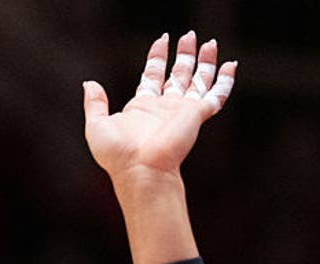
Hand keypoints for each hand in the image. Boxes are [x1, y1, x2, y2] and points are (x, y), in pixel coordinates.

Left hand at [82, 31, 235, 187]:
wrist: (141, 170)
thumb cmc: (118, 154)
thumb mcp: (97, 125)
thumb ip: (95, 103)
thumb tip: (89, 83)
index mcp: (143, 107)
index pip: (153, 75)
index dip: (158, 57)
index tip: (162, 40)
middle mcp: (165, 107)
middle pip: (178, 74)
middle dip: (184, 55)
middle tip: (189, 36)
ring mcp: (183, 110)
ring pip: (199, 80)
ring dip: (205, 62)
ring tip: (208, 43)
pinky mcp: (197, 114)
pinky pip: (216, 95)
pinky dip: (225, 81)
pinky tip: (231, 66)